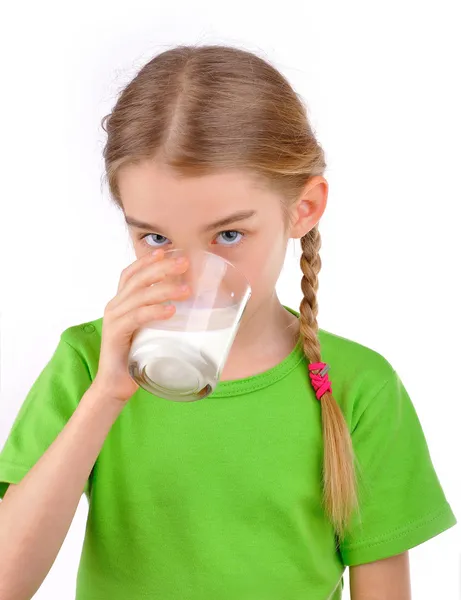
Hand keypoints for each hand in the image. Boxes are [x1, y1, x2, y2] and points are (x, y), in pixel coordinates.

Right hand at [92, 249, 189, 402]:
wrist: (115, 385)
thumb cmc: (136, 358)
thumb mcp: (150, 332)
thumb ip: (161, 319)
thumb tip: (192, 311)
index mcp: (121, 303)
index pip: (131, 274)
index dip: (147, 261)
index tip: (167, 251)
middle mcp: (115, 306)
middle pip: (138, 279)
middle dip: (162, 268)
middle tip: (184, 263)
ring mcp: (114, 319)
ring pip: (139, 296)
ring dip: (164, 290)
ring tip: (186, 290)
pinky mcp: (115, 335)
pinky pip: (136, 317)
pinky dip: (154, 311)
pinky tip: (170, 310)